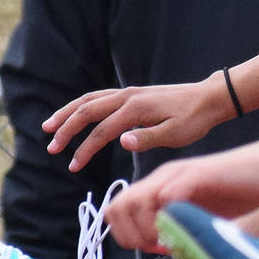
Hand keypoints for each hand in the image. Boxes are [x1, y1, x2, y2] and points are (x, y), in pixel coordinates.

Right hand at [45, 79, 227, 171]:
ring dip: (67, 112)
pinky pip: (99, 97)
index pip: (101, 131)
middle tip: (51, 147)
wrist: (210, 98)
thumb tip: (121, 141)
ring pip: (89, 100)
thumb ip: (148, 138)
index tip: (73, 166)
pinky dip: (82, 106)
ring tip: (48, 126)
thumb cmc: (195, 119)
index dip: (84, 150)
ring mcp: (129, 92)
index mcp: (136, 109)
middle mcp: (127, 96)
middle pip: (86, 110)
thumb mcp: (176, 134)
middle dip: (66, 128)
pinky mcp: (132, 94)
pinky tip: (74, 116)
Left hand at [103, 142, 258, 250]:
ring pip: (136, 201)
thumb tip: (167, 253)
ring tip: (170, 241)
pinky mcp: (198, 174)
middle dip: (131, 235)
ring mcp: (178, 174)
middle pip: (118, 207)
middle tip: (157, 248)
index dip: (126, 235)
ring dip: (147, 229)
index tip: (153, 249)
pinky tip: (188, 229)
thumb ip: (182, 229)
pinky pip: (168, 194)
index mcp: (159, 186)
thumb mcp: (203, 215)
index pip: (117, 210)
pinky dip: (170, 217)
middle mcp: (162, 178)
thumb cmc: (242, 192)